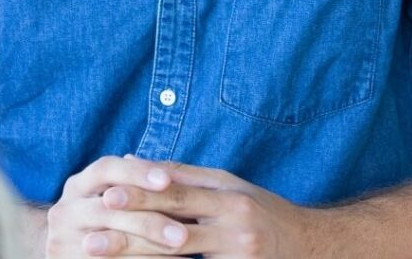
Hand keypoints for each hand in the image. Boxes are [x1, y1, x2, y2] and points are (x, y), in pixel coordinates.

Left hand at [54, 158, 329, 257]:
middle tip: (99, 220)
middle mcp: (234, 217)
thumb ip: (184, 177)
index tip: (107, 190)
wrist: (311, 248)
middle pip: (176, 218)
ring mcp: (239, 249)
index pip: (179, 188)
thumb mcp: (229, 188)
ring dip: (143, 253)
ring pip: (181, 253)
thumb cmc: (262, 214)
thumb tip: (133, 161)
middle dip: (135, 219)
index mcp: (229, 191)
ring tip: (108, 253)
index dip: (142, 190)